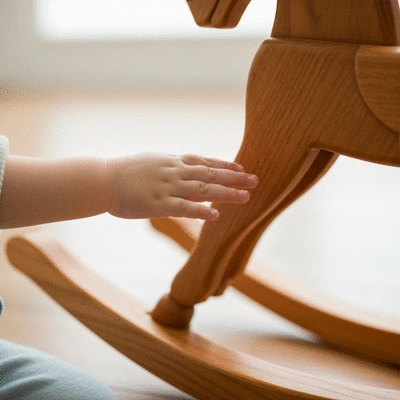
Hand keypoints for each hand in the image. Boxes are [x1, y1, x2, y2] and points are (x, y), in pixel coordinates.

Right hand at [106, 153, 257, 219]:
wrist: (103, 179)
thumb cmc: (126, 171)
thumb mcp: (152, 160)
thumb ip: (172, 165)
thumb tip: (187, 170)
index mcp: (173, 161)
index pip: (205, 161)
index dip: (225, 165)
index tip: (242, 169)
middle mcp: (174, 171)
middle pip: (210, 173)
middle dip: (234, 178)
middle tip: (255, 180)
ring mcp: (167, 187)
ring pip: (202, 188)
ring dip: (226, 193)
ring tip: (246, 197)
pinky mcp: (158, 204)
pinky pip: (183, 207)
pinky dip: (201, 210)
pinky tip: (216, 214)